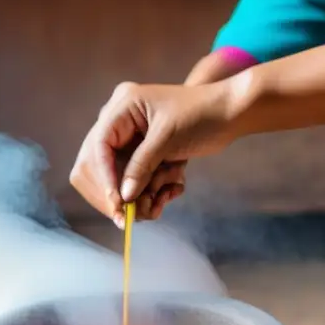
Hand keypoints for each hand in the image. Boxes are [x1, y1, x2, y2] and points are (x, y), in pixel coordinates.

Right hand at [70, 80, 235, 226]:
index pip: (98, 147)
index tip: (117, 204)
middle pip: (96, 167)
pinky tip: (174, 189)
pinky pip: (135, 183)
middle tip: (133, 217)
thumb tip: (122, 198)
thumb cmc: (201, 115)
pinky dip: (152, 192)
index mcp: (121, 107)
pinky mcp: (142, 157)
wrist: (228, 113)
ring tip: (164, 198)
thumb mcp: (168, 138)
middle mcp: (119, 123)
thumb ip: (142, 166)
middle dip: (116, 194)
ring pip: (115, 180)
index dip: (104, 178)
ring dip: (139, 195)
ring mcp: (129, 141)